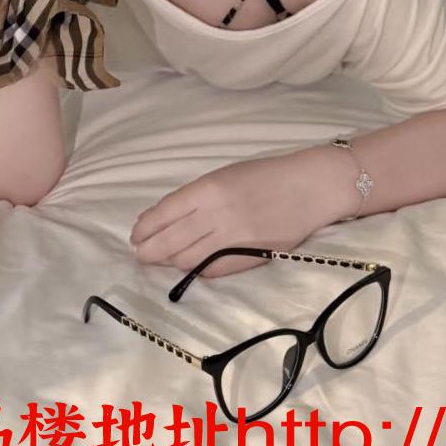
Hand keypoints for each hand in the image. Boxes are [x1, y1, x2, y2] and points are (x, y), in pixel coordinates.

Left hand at [129, 151, 321, 280]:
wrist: (310, 188)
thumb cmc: (266, 176)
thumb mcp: (227, 176)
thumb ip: (199, 197)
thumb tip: (169, 217)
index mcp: (209, 189)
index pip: (165, 213)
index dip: (146, 227)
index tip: (135, 235)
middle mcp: (216, 215)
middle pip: (171, 241)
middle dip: (150, 251)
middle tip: (140, 254)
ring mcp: (232, 239)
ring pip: (188, 259)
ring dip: (169, 262)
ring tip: (160, 261)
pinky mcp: (248, 258)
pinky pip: (212, 270)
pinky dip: (196, 269)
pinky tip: (188, 266)